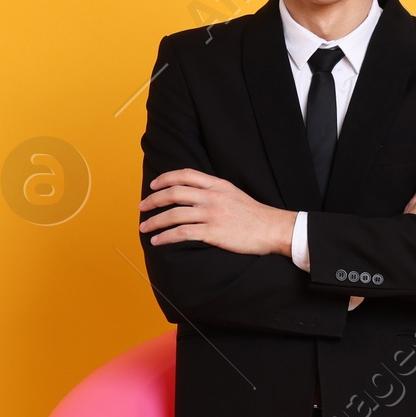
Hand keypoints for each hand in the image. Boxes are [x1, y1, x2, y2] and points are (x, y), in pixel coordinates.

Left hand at [140, 169, 295, 254]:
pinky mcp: (213, 232)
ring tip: (144, 227)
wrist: (273, 229)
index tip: (154, 186)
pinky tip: (158, 241)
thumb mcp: (234, 194)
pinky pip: (182, 233)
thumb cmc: (254, 215)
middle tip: (142, 207)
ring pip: (174, 214)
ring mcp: (212, 214)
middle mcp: (212, 197)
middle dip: (153, 200)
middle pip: (174, 193)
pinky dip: (166, 237)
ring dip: (155, 221)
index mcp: (217, 185)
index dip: (166, 178)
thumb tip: (195, 195)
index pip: (185, 175)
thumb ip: (214, 192)